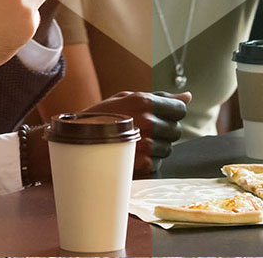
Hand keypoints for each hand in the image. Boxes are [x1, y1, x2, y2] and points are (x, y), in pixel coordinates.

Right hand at [27, 91, 190, 181]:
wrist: (75, 142)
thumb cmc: (101, 117)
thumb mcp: (128, 98)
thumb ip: (161, 97)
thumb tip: (188, 96)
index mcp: (145, 102)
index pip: (179, 109)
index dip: (172, 113)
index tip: (161, 116)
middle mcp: (148, 123)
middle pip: (175, 131)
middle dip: (163, 131)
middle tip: (142, 131)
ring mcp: (146, 146)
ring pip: (168, 149)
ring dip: (156, 148)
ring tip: (134, 143)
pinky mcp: (143, 166)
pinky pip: (158, 164)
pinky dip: (148, 162)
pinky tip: (130, 156)